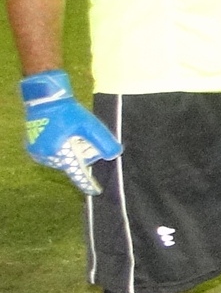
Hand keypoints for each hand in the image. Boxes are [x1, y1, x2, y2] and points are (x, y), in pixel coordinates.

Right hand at [21, 71, 120, 194]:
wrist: (46, 100)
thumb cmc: (69, 112)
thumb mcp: (90, 125)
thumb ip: (103, 141)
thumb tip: (115, 155)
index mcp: (60, 154)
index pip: (77, 172)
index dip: (87, 182)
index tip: (96, 192)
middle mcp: (47, 158)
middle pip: (73, 161)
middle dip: (83, 150)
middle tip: (80, 133)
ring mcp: (38, 154)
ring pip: (64, 157)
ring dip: (72, 147)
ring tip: (69, 130)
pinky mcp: (33, 149)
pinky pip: (55, 153)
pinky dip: (63, 145)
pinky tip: (62, 132)